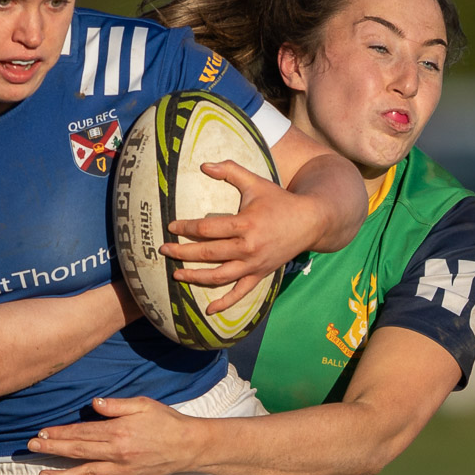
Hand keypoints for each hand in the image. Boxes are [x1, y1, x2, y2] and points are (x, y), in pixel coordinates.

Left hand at [26, 396, 199, 474]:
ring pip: (86, 474)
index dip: (60, 432)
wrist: (188, 445)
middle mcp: (116, 453)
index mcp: (118, 431)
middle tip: (30, 448)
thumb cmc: (165, 420)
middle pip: (78, 451)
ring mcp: (121, 470)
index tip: (42, 432)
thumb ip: (117, 405)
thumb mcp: (143, 404)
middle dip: (52, 449)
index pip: (82, 432)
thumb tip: (94, 403)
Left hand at [160, 160, 318, 313]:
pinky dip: (225, 303)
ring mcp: (254, 264)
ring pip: (219, 276)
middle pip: (208, 254)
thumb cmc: (279, 200)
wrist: (311, 222)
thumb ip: (230, 171)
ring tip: (176, 275)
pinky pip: (241, 293)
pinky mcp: (260, 274)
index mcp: (245, 224)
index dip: (186, 228)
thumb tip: (203, 165)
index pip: (207, 230)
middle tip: (163, 250)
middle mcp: (248, 247)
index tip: (171, 227)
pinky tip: (208, 310)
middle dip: (182, 253)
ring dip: (195, 277)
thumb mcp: (255, 182)